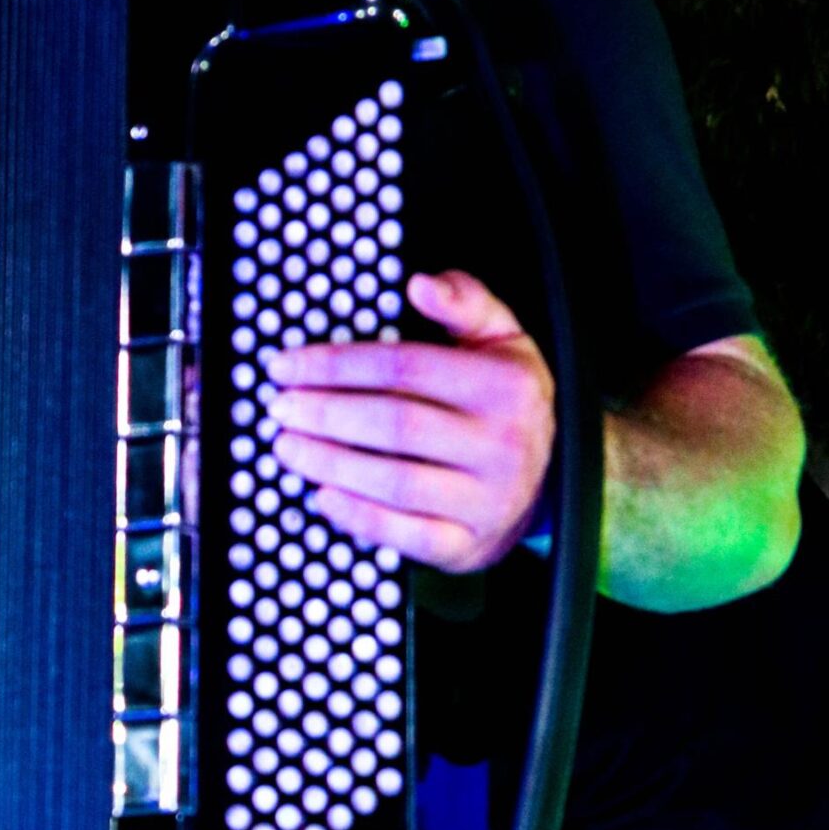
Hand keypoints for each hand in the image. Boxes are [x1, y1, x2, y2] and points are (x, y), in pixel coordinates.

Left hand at [264, 268, 554, 571]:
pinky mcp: (467, 545)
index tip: (287, 366)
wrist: (547, 482)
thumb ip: (465, 303)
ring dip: (330, 464)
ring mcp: (486, 500)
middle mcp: (501, 444)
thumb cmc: (505, 402)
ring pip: (395, 482)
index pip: (405, 368)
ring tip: (287, 446)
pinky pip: (406, 535)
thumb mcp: (501, 339)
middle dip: (326, 415)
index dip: (337, 366)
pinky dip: (359, 516)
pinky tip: (323, 495)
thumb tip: (420, 284)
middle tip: (280, 407)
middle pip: (395, 425)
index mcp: (504, 385)